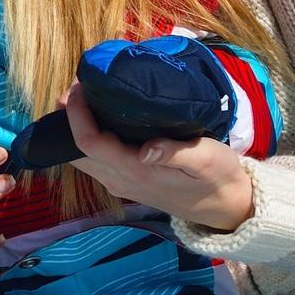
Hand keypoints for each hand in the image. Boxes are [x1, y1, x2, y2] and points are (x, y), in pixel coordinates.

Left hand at [62, 83, 256, 232]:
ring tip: (83, 96)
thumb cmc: (218, 178)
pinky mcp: (123, 182)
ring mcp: (119, 184)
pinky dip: (85, 137)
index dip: (77, 115)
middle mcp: (120, 180)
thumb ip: (176, 153)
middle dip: (68, 119)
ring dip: (73, 128)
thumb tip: (145, 149)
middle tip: (77, 87)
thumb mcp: (207, 160)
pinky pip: (93, 160)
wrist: (226, 208)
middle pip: (75, 151)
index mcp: (136, 171)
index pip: (90, 143)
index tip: (80, 87)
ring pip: (80, 157)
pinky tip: (97, 116)